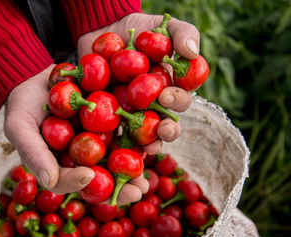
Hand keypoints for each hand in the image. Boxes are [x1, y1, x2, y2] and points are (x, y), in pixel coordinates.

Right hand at [4, 65, 148, 203]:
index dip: (81, 185)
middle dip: (123, 186)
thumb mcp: (20, 127)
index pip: (72, 183)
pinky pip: (127, 131)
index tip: (89, 176)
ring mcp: (99, 141)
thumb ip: (33, 153)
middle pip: (104, 177)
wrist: (37, 78)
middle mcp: (83, 159)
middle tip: (138, 191)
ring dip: (138, 165)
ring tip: (151, 169)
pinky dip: (141, 136)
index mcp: (61, 166)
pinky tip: (154, 138)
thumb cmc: (23, 106)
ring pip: (120, 158)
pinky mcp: (112, 122)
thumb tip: (49, 182)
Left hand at [78, 13, 198, 151]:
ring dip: (148, 145)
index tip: (166, 95)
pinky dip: (118, 143)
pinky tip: (117, 148)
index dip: (177, 102)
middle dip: (168, 131)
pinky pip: (116, 133)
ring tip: (148, 149)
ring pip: (144, 136)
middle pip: (166, 124)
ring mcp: (133, 112)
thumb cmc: (140, 29)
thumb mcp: (164, 26)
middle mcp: (154, 105)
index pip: (181, 100)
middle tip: (162, 128)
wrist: (105, 29)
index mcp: (171, 87)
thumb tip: (191, 53)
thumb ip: (182, 34)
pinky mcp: (111, 115)